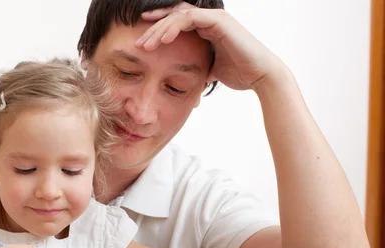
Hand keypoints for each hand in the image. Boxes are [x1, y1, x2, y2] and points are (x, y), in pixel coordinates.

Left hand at [136, 3, 284, 91]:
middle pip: (174, 16)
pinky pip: (190, 18)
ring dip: (160, 29)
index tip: (141, 39)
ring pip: (179, 15)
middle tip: (138, 43)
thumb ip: (198, 68)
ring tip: (146, 44)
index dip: (158, 28)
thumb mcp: (210, 71)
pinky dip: (174, 27)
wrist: (260, 76)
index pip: (177, 22)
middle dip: (154, 28)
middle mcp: (210, 19)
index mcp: (207, 28)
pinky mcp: (219, 20)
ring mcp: (214, 18)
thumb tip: (186, 80)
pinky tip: (163, 40)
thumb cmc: (239, 74)